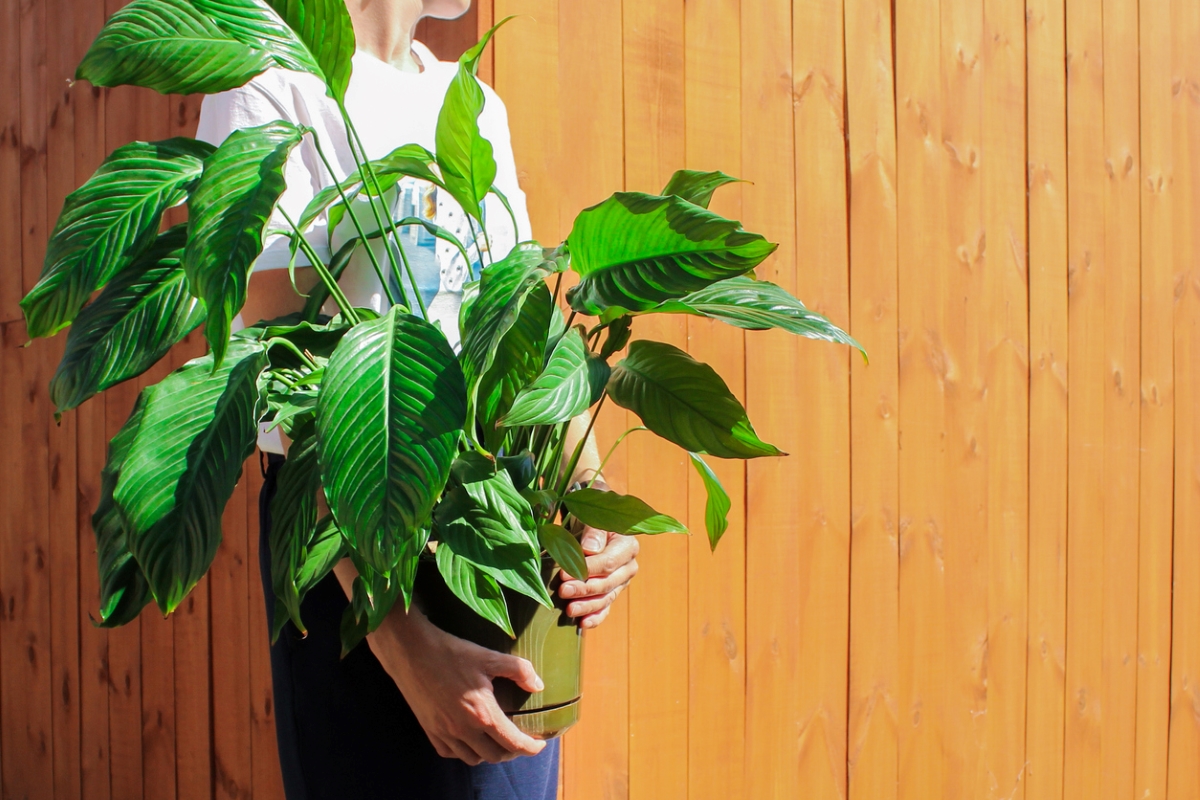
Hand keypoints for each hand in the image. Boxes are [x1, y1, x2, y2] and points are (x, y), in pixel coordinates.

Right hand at [365, 600, 547, 764]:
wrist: (411, 652)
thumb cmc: (451, 652)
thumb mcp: (489, 656)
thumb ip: (518, 670)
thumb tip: (538, 685)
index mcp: (483, 713)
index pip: (513, 743)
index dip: (531, 747)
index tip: (540, 744)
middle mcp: (464, 730)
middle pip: (495, 755)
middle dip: (512, 751)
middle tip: (520, 738)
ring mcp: (445, 733)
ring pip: (473, 758)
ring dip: (489, 753)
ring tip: (496, 740)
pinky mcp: (430, 730)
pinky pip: (451, 753)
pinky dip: (464, 751)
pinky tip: (469, 738)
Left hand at [558, 526, 638, 628]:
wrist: (593, 529)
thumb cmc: (592, 519)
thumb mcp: (593, 519)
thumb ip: (594, 532)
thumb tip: (590, 549)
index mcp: (628, 546)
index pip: (608, 563)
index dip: (587, 570)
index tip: (564, 573)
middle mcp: (628, 567)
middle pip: (607, 583)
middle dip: (584, 589)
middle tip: (563, 591)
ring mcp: (621, 582)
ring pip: (606, 598)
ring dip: (587, 606)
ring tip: (569, 610)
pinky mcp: (611, 592)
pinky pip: (605, 607)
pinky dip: (595, 617)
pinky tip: (583, 624)